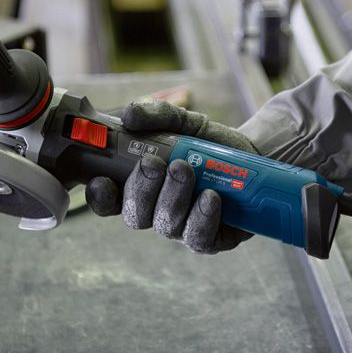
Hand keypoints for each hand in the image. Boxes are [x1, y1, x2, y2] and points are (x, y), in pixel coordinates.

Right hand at [86, 100, 257, 253]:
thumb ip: (155, 114)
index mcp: (139, 187)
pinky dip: (201, 217)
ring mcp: (182, 227)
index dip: (100, 196)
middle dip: (140, 190)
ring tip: (186, 169)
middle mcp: (156, 211)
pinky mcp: (210, 238)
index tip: (102, 179)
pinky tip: (210, 196)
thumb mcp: (181, 120)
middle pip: (134, 216)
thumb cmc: (206, 142)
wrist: (251, 154)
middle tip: (155, 163)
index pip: (108, 200)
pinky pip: (198, 238)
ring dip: (172, 196)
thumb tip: (129, 115)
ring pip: (165, 224)